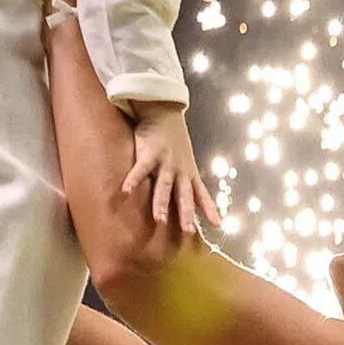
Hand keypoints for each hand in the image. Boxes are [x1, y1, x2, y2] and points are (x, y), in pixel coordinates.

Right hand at [124, 101, 221, 232]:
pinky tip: (126, 191)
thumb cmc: (175, 144)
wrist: (164, 113)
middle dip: (186, 213)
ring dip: (162, 203)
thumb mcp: (186, 165)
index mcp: (189, 174)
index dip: (210, 209)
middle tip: (188, 231)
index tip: (217, 225)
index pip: (202, 195)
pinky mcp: (149, 153)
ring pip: (164, 185)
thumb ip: (188, 185)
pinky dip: (133, 180)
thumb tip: (194, 207)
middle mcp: (180, 170)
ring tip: (160, 219)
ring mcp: (165, 162)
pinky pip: (140, 169)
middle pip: (184, 195)